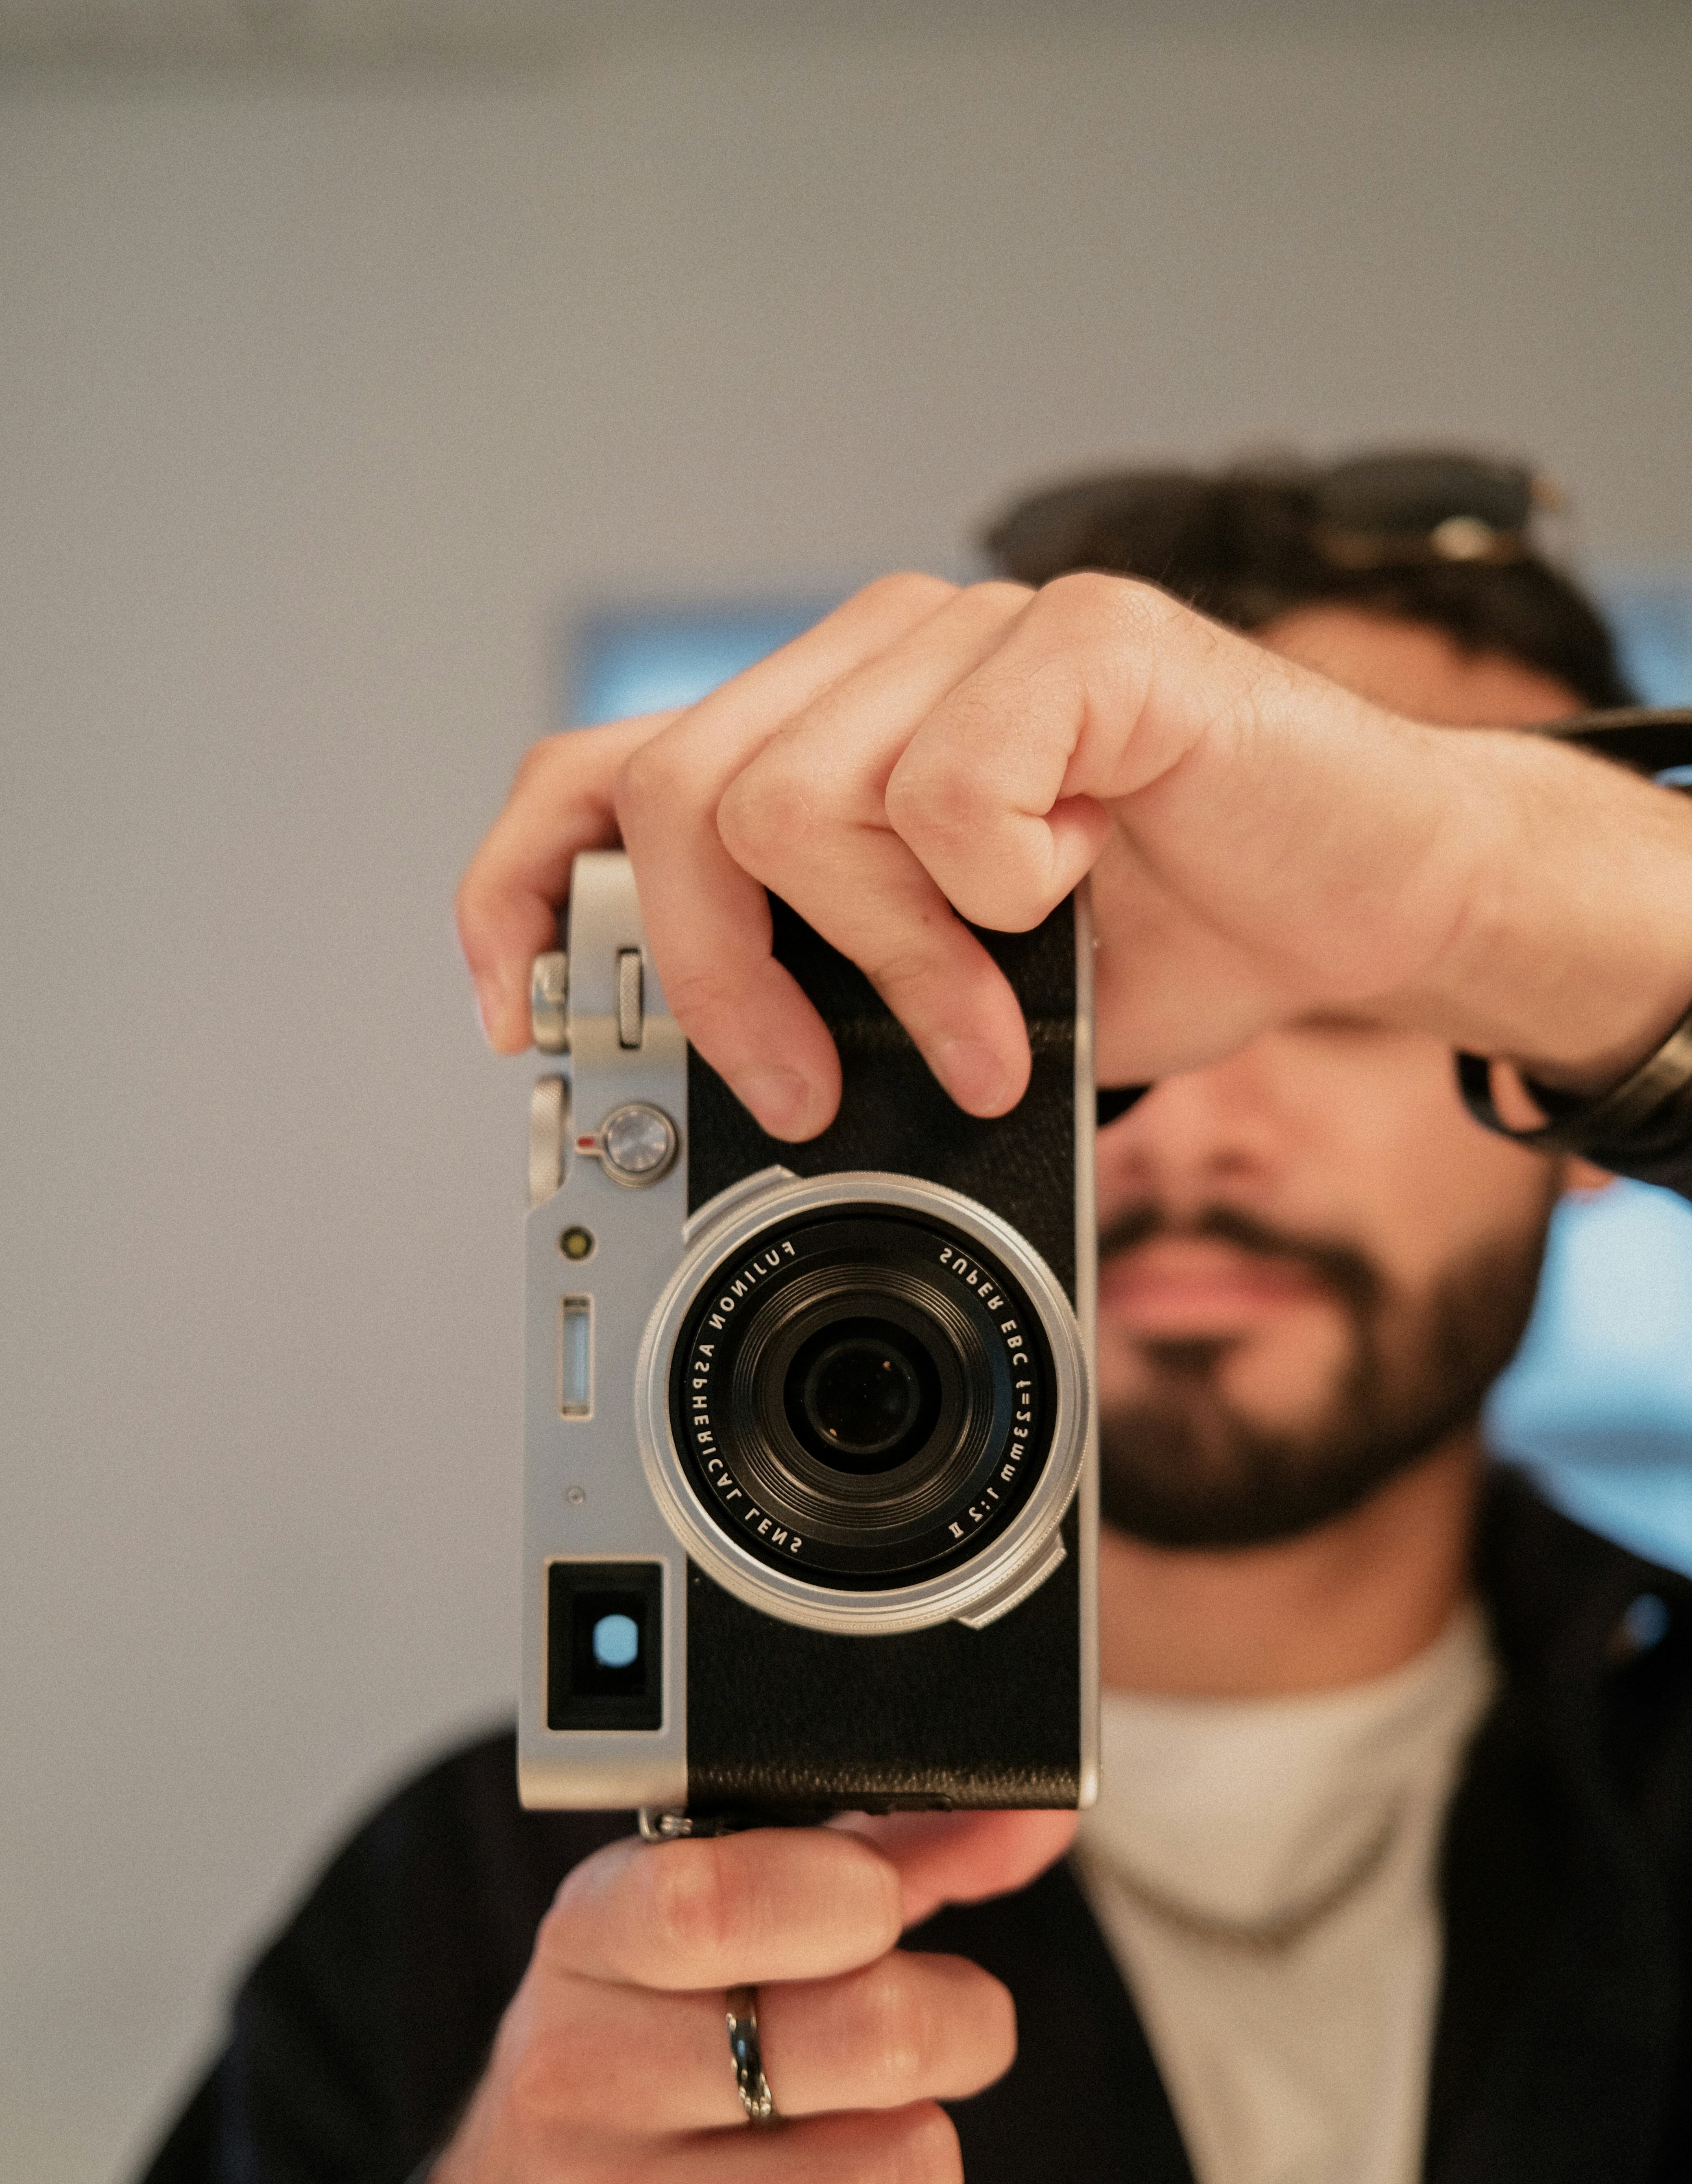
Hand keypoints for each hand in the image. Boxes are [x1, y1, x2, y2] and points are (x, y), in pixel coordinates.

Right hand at [421, 1809, 1071, 2183]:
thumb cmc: (645, 2079)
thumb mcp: (709, 1946)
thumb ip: (878, 1855)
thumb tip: (1035, 1823)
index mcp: (584, 1947)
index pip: (713, 1895)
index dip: (848, 1890)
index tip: (880, 1904)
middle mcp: (577, 2084)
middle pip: (878, 2030)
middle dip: (956, 2025)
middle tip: (923, 2034)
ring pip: (910, 2167)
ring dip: (912, 2157)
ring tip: (836, 2154)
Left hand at [457, 573, 1691, 1134]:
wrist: (1365, 899)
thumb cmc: (1172, 934)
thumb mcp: (951, 999)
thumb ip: (831, 993)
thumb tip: (709, 1081)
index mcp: (828, 728)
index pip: (600, 773)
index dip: (521, 894)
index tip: (521, 1020)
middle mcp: (882, 655)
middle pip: (675, 800)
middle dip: (725, 985)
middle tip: (817, 1087)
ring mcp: (977, 631)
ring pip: (797, 804)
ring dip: (894, 967)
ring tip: (992, 1024)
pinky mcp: (1086, 640)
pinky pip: (950, 787)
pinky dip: (996, 897)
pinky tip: (1076, 892)